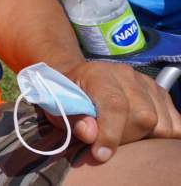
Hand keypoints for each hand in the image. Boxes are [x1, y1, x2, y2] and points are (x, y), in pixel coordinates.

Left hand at [64, 60, 180, 161]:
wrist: (81, 79)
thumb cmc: (69, 96)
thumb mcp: (60, 106)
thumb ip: (73, 119)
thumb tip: (90, 134)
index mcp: (99, 74)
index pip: (115, 105)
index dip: (110, 134)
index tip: (100, 154)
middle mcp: (126, 74)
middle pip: (143, 116)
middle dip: (127, 138)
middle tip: (109, 143)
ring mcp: (147, 83)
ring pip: (162, 123)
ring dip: (146, 138)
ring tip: (125, 136)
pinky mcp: (161, 94)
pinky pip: (175, 122)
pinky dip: (164, 134)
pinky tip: (146, 135)